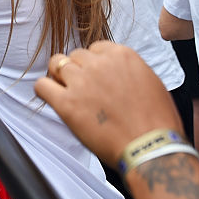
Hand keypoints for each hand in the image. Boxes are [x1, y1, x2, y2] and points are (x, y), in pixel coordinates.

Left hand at [34, 41, 183, 164]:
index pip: (94, 49)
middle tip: (86, 91)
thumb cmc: (157, 122)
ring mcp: (81, 82)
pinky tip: (54, 99)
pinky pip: (41, 86)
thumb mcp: (150, 82)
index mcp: (121, 55)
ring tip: (70, 95)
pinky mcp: (66, 103)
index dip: (94, 65)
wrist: (152, 149)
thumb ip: (126, 70)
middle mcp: (98, 64)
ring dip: (61, 78)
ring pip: (56, 65)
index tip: (98, 79)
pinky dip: (45, 91)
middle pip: (75, 56)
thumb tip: (112, 70)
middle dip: (79, 71)